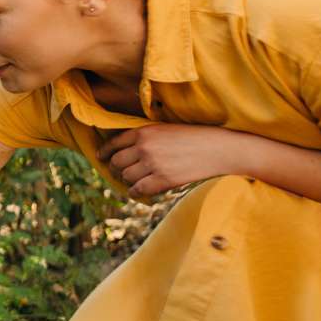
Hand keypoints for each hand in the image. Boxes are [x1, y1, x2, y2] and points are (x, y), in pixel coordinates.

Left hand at [98, 124, 251, 197]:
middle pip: (116, 162)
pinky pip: (138, 189)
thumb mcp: (165, 129)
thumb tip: (126, 149)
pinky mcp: (163, 179)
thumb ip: (145, 137)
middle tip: (118, 172)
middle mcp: (144, 147)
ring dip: (127, 180)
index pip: (114, 143)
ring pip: (126, 177)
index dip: (105, 152)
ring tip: (132, 181)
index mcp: (143, 132)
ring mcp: (153, 164)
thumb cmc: (193, 137)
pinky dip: (135, 191)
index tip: (102, 158)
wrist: (218, 148)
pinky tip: (138, 191)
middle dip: (115, 169)